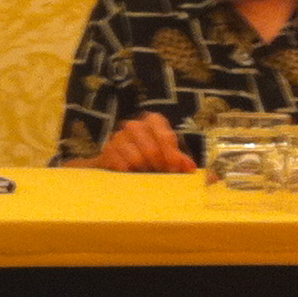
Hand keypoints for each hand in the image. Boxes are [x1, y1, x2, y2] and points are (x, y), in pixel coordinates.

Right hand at [76, 112, 196, 172]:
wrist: (121, 163)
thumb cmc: (151, 157)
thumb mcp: (168, 157)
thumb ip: (179, 161)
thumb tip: (190, 167)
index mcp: (153, 122)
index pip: (165, 135)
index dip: (171, 154)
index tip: (175, 168)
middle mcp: (134, 126)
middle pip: (151, 149)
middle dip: (158, 165)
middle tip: (161, 173)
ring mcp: (118, 137)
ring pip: (135, 159)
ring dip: (143, 170)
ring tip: (146, 174)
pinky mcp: (107, 151)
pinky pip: (120, 165)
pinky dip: (128, 173)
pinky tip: (132, 174)